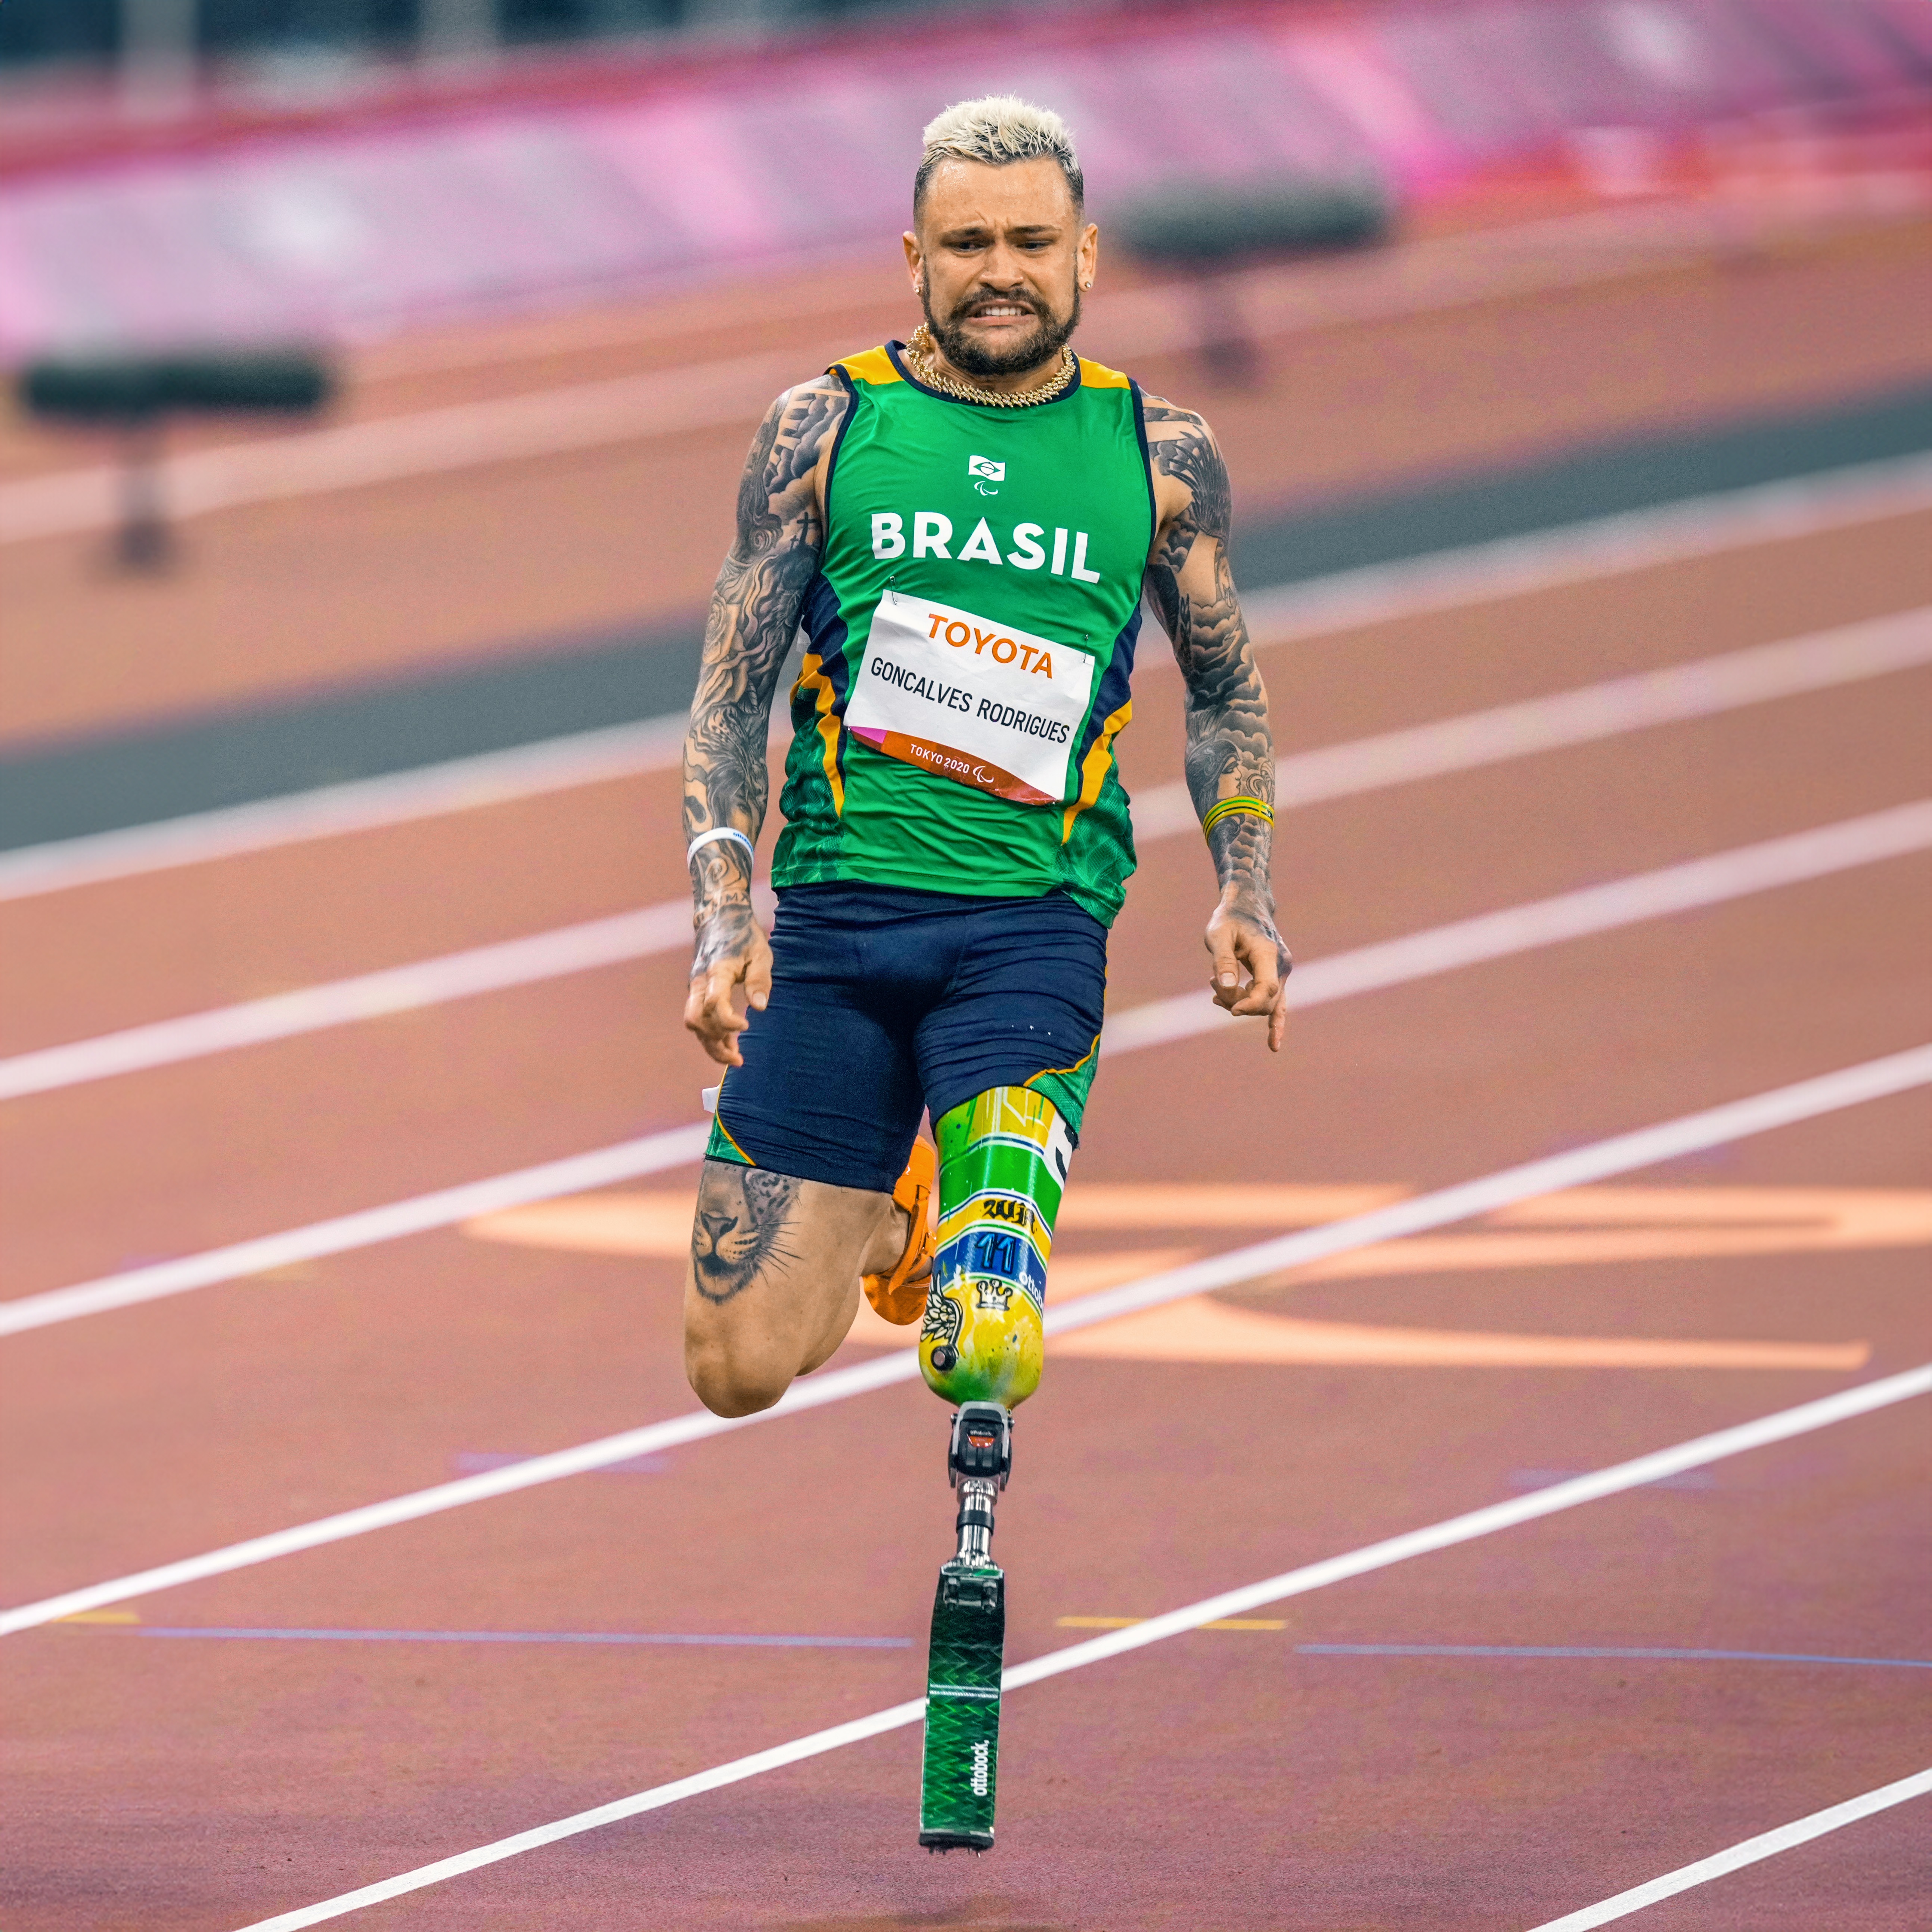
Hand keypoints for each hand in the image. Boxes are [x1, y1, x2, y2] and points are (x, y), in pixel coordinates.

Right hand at [684, 900, 772, 1066]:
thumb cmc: (744, 935)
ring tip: (735, 1057)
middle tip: (738, 1059)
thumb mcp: (761, 953)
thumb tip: (759, 1007)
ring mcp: (695, 986)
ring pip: (694, 1023)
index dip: (728, 1021)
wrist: (719, 917)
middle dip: (715, 1043)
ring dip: (711, 1043)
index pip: (714, 1003)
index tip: (747, 1026)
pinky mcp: (696, 990)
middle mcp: (699, 981)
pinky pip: (697, 1017)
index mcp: (717, 971)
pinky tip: (729, 1043)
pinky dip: (710, 1033)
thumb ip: (759, 980)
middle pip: (697, 1020)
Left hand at [1204, 887, 1291, 1052]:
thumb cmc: (1229, 919)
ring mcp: (1281, 972)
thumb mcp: (1217, 935)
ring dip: (1242, 1005)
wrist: (1246, 906)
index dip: (1249, 1003)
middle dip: (1239, 1003)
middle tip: (1212, 986)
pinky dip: (1268, 1017)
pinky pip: (1276, 1002)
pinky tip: (1268, 1039)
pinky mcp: (1276, 976)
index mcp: (1268, 953)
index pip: (1267, 989)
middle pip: (1266, 1001)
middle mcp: (1281, 965)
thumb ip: (1222, 960)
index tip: (1231, 1009)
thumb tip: (1225, 988)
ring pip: (1268, 1004)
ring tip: (1215, 994)